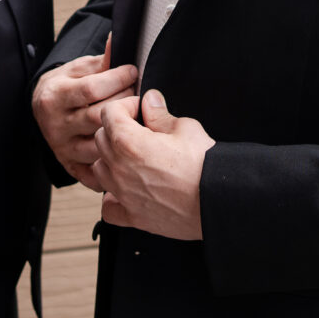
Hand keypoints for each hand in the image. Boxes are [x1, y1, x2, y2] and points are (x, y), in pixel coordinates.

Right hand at [32, 38, 137, 191]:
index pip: (91, 89)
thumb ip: (101, 60)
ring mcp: (62, 147)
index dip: (117, 79)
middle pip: (98, 116)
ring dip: (124, 132)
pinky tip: (128, 150)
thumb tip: (118, 39)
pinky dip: (113, 163)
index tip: (133, 71)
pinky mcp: (69, 164)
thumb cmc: (67, 85)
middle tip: (141, 94)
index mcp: (55, 95)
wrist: (42, 108)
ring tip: (139, 119)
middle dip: (125, 103)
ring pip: (99, 144)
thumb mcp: (79, 69)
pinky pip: (94, 171)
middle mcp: (55, 124)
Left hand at [95, 90, 214, 240]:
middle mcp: (119, 169)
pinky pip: (108, 207)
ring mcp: (124, 195)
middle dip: (117, 129)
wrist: (219, 200)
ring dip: (111, 160)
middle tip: (140, 129)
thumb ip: (160, 114)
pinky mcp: (133, 217)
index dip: (126, 106)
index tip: (140, 109)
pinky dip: (113, 198)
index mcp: (129, 143)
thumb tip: (150, 101)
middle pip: (101, 139)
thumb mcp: (185, 128)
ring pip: (99, 170)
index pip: (108, 113)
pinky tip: (128, 189)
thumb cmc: (204, 165)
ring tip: (134, 158)